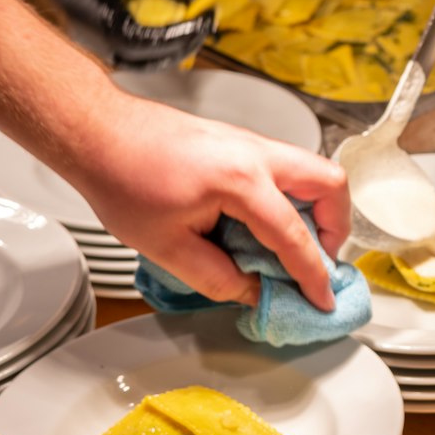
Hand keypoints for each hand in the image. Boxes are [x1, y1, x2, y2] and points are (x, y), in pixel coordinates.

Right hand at [0, 0, 213, 67]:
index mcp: (88, 12)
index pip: (139, 41)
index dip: (175, 37)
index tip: (203, 23)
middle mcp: (84, 33)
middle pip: (137, 59)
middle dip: (177, 47)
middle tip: (206, 28)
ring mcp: (86, 34)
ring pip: (132, 59)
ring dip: (166, 50)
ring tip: (193, 31)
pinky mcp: (93, 28)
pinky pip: (126, 48)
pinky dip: (152, 44)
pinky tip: (173, 29)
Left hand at [72, 95, 350, 309]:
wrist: (100, 134)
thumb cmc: (124, 179)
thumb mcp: (167, 247)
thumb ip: (217, 277)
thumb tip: (252, 293)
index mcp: (241, 180)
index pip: (294, 236)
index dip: (313, 275)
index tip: (322, 300)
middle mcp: (257, 154)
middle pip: (330, 183)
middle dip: (335, 227)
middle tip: (318, 260)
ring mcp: (251, 143)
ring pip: (313, 171)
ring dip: (315, 210)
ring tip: (290, 246)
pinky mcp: (241, 143)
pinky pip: (287, 170)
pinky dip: (291, 199)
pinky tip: (261, 226)